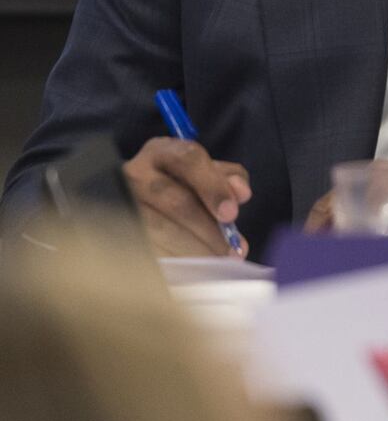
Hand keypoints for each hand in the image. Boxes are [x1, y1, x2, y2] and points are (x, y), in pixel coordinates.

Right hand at [122, 137, 250, 257]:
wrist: (135, 202)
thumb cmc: (179, 185)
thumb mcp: (205, 174)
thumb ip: (229, 178)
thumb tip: (241, 193)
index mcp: (162, 151)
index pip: (189, 159)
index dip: (213, 186)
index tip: (232, 214)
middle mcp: (136, 172)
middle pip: (175, 200)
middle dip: (208, 228)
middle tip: (231, 250)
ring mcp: (119, 202)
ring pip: (159, 228)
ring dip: (194, 249)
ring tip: (217, 262)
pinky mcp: (113, 230)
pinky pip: (145, 248)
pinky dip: (172, 259)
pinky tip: (190, 269)